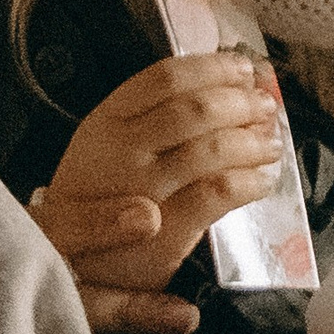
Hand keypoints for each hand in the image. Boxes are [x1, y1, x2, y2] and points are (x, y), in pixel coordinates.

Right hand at [32, 50, 284, 333]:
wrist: (64, 265)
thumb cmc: (93, 200)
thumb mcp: (104, 148)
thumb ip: (150, 118)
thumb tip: (221, 86)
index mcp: (105, 121)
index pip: (164, 77)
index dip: (212, 68)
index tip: (242, 68)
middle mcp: (121, 150)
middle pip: (194, 109)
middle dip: (240, 102)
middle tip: (265, 105)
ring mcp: (142, 190)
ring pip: (211, 148)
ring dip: (251, 141)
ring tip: (270, 144)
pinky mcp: (167, 230)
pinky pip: (219, 193)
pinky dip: (249, 182)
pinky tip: (261, 182)